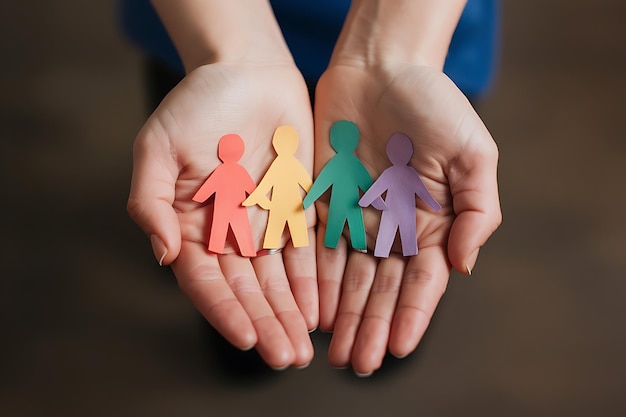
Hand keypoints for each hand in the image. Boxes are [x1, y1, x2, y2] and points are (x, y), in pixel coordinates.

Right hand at [127, 62, 317, 368]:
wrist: (247, 71)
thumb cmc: (197, 104)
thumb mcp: (159, 147)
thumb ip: (151, 201)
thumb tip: (165, 255)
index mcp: (191, 225)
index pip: (207, 280)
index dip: (225, 310)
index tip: (248, 338)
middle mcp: (227, 232)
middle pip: (246, 290)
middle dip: (266, 324)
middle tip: (286, 358)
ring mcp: (262, 223)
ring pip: (277, 280)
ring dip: (290, 314)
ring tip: (304, 348)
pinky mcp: (295, 209)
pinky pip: (304, 251)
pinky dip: (312, 281)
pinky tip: (322, 310)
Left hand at [313, 63, 501, 374]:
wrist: (381, 67)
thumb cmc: (433, 103)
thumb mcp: (472, 152)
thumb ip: (475, 209)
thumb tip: (464, 265)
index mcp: (430, 223)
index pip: (421, 282)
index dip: (410, 316)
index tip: (397, 348)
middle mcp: (393, 228)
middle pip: (380, 289)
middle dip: (369, 327)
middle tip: (357, 364)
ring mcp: (357, 218)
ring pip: (345, 278)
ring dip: (340, 315)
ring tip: (331, 351)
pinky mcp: (324, 202)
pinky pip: (314, 248)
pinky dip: (312, 280)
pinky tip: (308, 308)